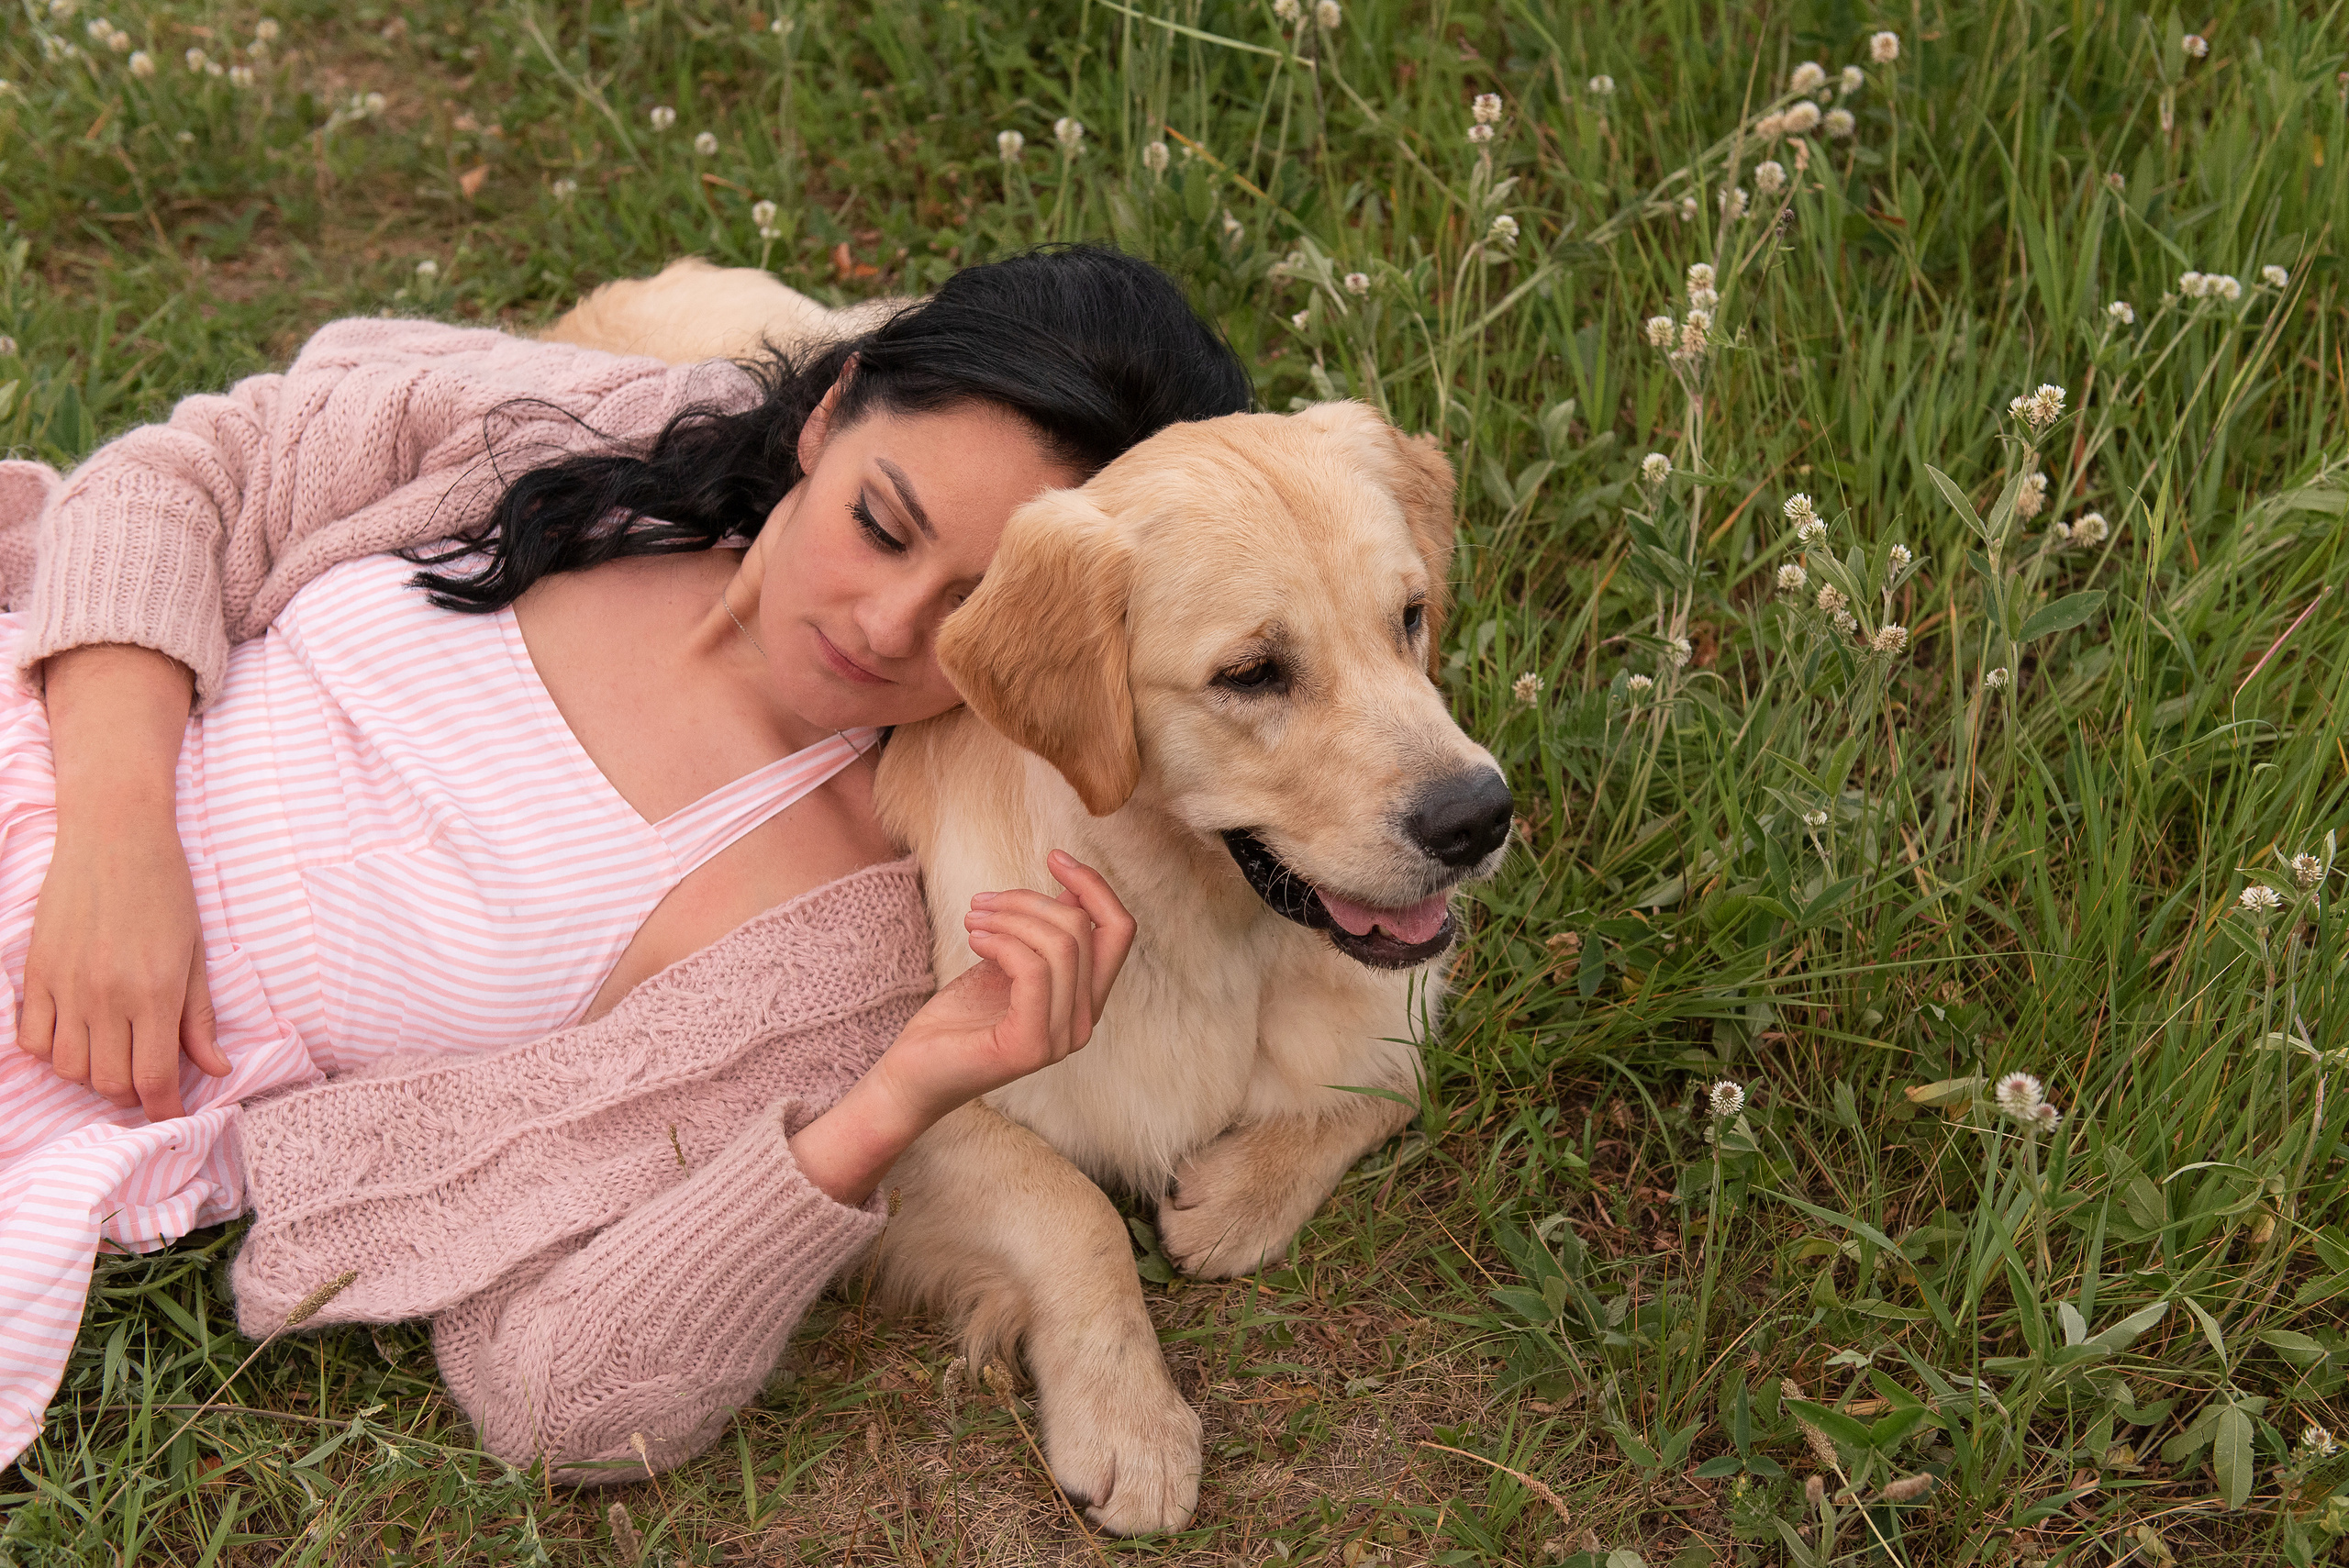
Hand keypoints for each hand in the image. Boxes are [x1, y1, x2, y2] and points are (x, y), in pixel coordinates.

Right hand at [19, 815, 224, 1119]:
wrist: (115, 837)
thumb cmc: (166, 890)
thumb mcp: (196, 952)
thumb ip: (200, 1016)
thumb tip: (217, 1067)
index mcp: (156, 992)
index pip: (154, 1077)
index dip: (166, 1107)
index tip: (175, 1114)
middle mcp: (108, 996)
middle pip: (109, 1082)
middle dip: (132, 1095)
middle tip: (148, 1081)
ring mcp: (67, 986)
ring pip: (69, 1068)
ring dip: (93, 1075)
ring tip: (115, 1056)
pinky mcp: (37, 973)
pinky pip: (33, 1039)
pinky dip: (52, 1052)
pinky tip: (76, 1037)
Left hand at [882, 849, 1136, 1121]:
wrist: (914, 1073)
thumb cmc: (958, 1018)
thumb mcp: (1007, 962)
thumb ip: (1041, 934)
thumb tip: (1070, 889)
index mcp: (1084, 999)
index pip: (1118, 929)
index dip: (1094, 885)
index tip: (1055, 857)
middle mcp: (1083, 1022)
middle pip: (1084, 929)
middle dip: (1029, 900)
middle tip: (981, 902)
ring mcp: (1061, 1038)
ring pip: (1060, 945)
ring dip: (1009, 917)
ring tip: (972, 917)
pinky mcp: (1030, 1046)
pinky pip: (1033, 970)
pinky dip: (1002, 941)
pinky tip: (972, 938)